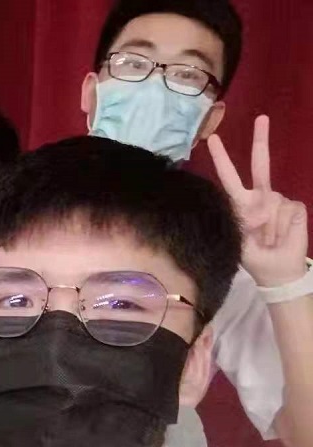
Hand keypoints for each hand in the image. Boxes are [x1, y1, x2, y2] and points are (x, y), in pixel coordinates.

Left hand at [208, 116, 308, 287]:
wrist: (277, 270)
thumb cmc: (254, 256)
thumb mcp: (238, 240)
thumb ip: (242, 220)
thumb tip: (262, 208)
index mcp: (242, 203)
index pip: (229, 177)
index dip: (221, 159)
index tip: (211, 139)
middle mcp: (261, 197)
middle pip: (260, 164)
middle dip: (260, 140)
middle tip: (261, 117)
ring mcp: (279, 200)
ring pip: (272, 202)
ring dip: (269, 224)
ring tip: (269, 238)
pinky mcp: (295, 207)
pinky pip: (287, 211)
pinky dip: (282, 226)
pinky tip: (281, 235)